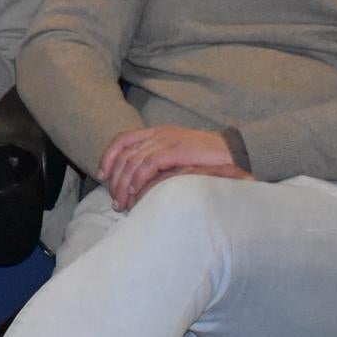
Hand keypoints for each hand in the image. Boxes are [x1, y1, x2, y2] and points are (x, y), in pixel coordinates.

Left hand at [98, 125, 248, 210]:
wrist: (234, 151)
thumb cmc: (208, 157)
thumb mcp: (178, 154)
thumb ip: (160, 160)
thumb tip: (140, 180)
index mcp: (157, 131)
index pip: (122, 140)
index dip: (108, 157)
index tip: (102, 176)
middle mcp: (158, 134)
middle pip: (124, 154)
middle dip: (115, 179)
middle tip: (114, 201)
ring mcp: (166, 141)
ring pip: (132, 162)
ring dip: (124, 185)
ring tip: (122, 204)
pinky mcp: (175, 150)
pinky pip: (147, 165)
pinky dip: (138, 180)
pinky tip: (136, 194)